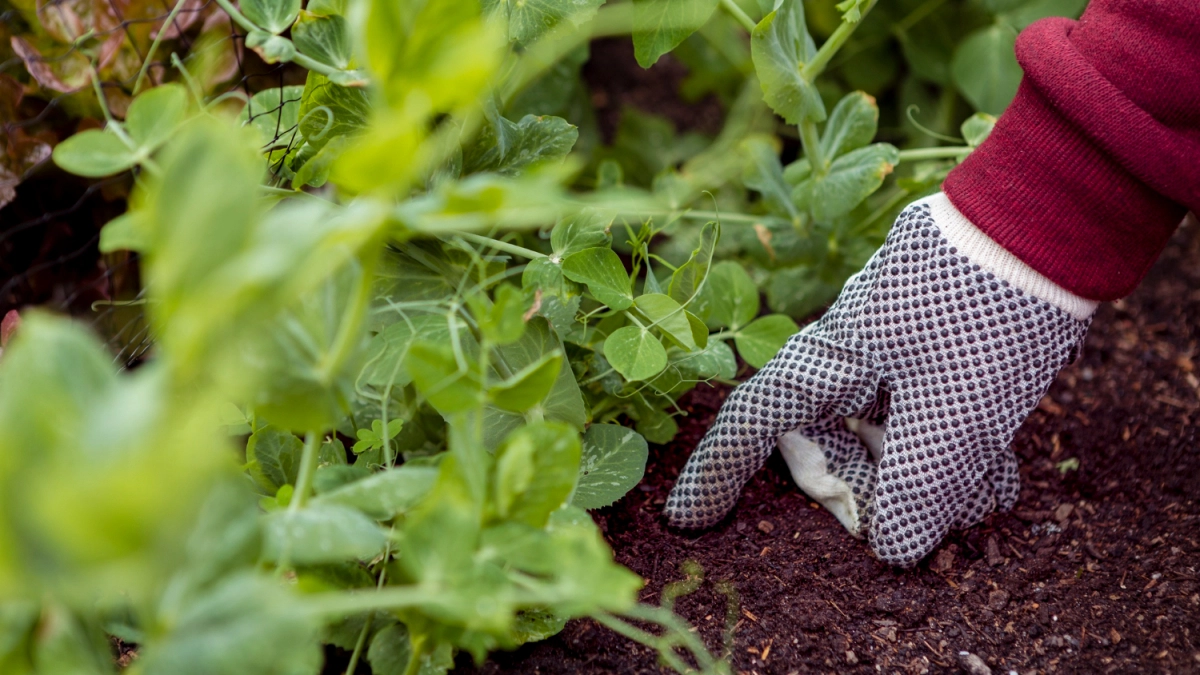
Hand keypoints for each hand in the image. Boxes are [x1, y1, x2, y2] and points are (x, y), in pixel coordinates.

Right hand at [664, 193, 1093, 565]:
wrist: (1053, 213)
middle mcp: (849, 352)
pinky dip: (954, 446)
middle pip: (832, 441)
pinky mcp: (938, 338)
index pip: (754, 422)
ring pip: (888, 430)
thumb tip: (896, 548)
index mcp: (828, 359)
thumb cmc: (987, 307)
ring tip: (984, 500)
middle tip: (925, 525)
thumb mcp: (956, 408)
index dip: (718, 472)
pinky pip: (928, 409)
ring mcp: (894, 344)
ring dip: (928, 473)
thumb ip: (921, 485)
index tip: (689, 519)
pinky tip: (995, 476)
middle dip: (875, 490)